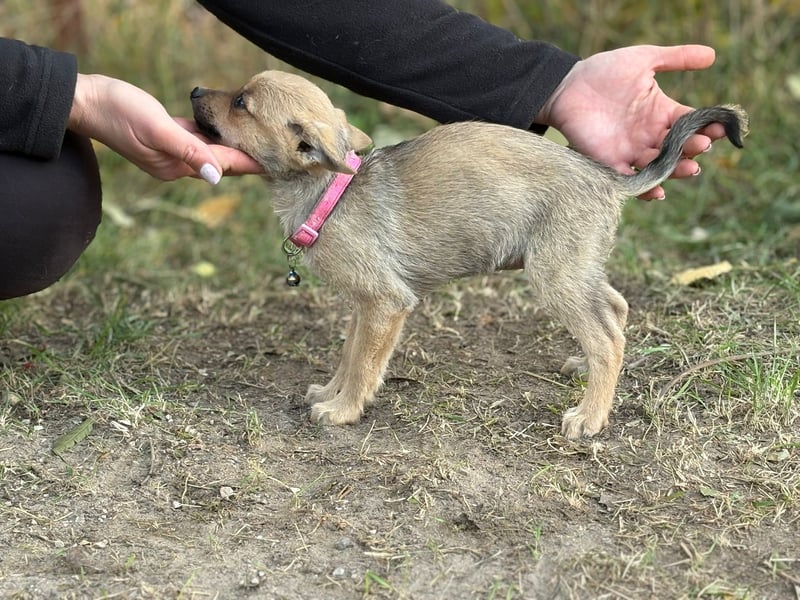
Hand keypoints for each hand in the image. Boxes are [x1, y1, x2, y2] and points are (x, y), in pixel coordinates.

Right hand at [68, 74, 261, 182]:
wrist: (86, 101)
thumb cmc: (119, 113)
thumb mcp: (157, 130)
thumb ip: (188, 151)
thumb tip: (216, 177)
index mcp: (176, 166)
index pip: (222, 165)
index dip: (249, 163)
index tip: (274, 165)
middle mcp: (176, 163)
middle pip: (220, 161)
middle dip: (246, 159)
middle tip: (275, 155)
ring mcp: (171, 150)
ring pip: (210, 150)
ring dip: (232, 147)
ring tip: (258, 143)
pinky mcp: (166, 134)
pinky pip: (196, 137)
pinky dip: (213, 134)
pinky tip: (228, 129)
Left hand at [536, 45, 726, 199]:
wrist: (567, 87)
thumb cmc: (604, 72)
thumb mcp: (643, 59)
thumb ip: (676, 57)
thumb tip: (712, 54)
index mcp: (661, 112)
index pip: (691, 122)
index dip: (707, 126)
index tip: (721, 126)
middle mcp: (650, 135)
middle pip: (679, 148)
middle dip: (693, 149)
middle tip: (702, 145)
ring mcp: (631, 151)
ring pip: (660, 166)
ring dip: (676, 169)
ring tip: (690, 167)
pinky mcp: (610, 163)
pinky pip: (631, 181)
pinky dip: (646, 189)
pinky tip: (658, 191)